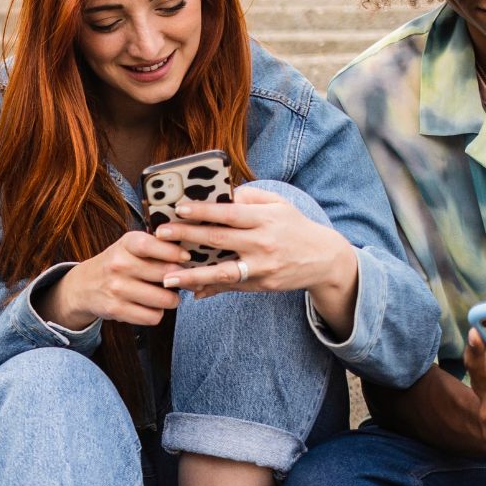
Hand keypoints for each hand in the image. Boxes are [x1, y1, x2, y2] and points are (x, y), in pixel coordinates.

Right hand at [38, 231, 188, 329]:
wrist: (84, 286)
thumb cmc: (118, 263)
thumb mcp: (131, 246)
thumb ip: (158, 246)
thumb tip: (193, 258)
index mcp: (126, 244)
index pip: (152, 245)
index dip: (173, 252)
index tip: (186, 259)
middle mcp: (119, 264)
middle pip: (166, 274)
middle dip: (182, 280)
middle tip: (185, 281)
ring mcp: (116, 288)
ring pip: (164, 299)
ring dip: (172, 300)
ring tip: (167, 296)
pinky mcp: (116, 310)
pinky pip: (153, 317)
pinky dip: (157, 314)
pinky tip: (151, 307)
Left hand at [158, 186, 359, 329]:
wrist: (324, 258)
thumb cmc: (293, 226)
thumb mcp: (278, 204)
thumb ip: (249, 198)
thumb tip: (219, 194)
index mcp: (265, 218)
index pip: (230, 213)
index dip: (203, 211)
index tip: (179, 208)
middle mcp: (263, 243)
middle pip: (220, 240)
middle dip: (188, 237)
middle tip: (161, 235)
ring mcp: (262, 267)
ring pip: (223, 272)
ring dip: (193, 276)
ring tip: (167, 277)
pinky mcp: (262, 285)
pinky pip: (232, 287)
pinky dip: (211, 288)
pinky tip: (190, 290)